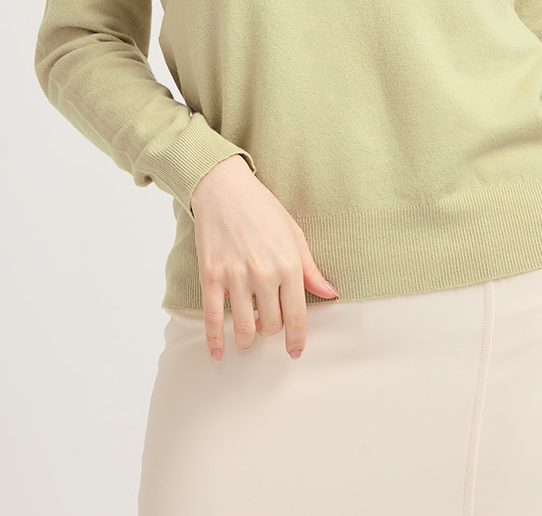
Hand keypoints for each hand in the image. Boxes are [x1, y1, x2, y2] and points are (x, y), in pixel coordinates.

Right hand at [189, 154, 339, 363]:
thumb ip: (310, 268)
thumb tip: (329, 292)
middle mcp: (264, 274)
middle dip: (270, 329)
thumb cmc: (261, 208)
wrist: (224, 188)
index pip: (297, 316)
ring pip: (244, 328)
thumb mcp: (294, 233)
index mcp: (289, 264)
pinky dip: (215, 340)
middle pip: (271, 324)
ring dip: (247, 338)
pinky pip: (213, 318)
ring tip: (248, 334)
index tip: (295, 350)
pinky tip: (218, 352)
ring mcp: (236, 276)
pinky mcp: (211, 276)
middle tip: (267, 323)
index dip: (297, 339)